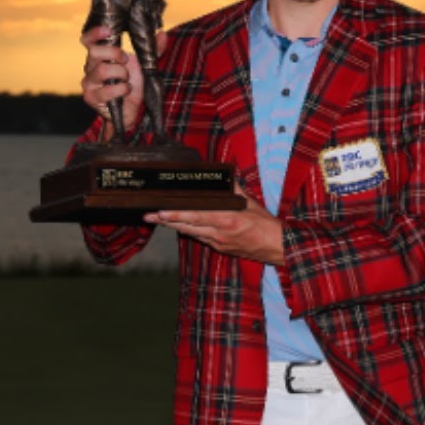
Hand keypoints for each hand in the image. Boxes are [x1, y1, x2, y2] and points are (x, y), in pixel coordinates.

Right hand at [80, 26, 143, 132]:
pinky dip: (121, 89)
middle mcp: (90, 67)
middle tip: (126, 61)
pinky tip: (126, 90)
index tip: (110, 30)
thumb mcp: (145, 65)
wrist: (132, 110)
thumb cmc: (134, 84)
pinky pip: (106, 90)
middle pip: (94, 52)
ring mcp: (89, 82)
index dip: (95, 33)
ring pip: (101, 70)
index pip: (88, 40)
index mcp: (100, 56)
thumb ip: (153, 49)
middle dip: (115, 53)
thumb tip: (161, 33)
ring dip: (120, 73)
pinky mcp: (91, 97)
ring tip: (127, 80)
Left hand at [145, 185, 284, 264]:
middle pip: (186, 227)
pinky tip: (177, 226)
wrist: (275, 247)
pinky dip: (188, 231)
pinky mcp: (219, 248)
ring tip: (155, 219)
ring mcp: (218, 242)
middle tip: (148, 215)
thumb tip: (224, 176)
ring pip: (190, 233)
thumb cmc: (264, 224)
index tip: (161, 211)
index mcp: (226, 219)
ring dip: (172, 226)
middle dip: (166, 221)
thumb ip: (234, 189)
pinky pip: (200, 237)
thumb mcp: (249, 202)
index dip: (176, 215)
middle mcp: (219, 233)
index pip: (195, 216)